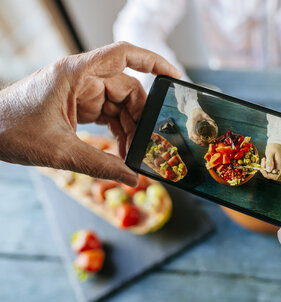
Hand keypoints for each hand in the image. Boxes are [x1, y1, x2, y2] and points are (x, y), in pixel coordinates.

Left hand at [0, 41, 179, 185]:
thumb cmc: (11, 130)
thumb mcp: (60, 151)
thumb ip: (101, 165)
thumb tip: (133, 178)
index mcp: (76, 74)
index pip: (124, 55)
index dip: (153, 61)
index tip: (174, 76)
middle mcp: (82, 78)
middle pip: (128, 88)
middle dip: (141, 116)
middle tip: (149, 143)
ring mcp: (81, 91)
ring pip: (120, 104)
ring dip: (130, 128)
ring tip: (132, 153)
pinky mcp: (78, 104)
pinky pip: (109, 113)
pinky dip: (119, 131)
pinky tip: (122, 150)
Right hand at [185, 107, 216, 145]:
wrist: (192, 110)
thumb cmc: (198, 112)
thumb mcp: (204, 114)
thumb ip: (209, 119)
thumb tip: (214, 125)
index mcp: (192, 120)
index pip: (192, 130)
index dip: (195, 136)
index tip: (200, 139)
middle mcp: (188, 124)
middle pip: (190, 135)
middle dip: (196, 140)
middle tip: (202, 143)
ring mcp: (188, 126)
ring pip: (190, 136)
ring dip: (195, 141)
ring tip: (202, 143)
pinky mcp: (188, 128)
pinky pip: (190, 135)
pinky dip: (194, 139)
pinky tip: (199, 140)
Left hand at [260, 143, 280, 180]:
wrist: (276, 143)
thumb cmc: (274, 146)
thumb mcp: (270, 153)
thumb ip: (269, 162)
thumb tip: (268, 170)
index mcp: (280, 165)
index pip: (275, 176)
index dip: (268, 174)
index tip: (262, 169)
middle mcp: (279, 167)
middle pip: (271, 175)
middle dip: (265, 170)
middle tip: (263, 162)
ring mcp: (277, 166)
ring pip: (269, 171)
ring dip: (264, 167)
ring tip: (264, 159)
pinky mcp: (274, 165)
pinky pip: (268, 168)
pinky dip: (265, 165)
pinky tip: (265, 159)